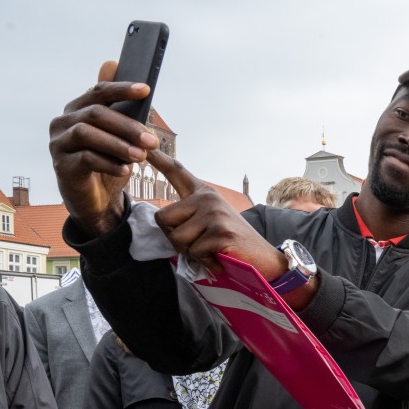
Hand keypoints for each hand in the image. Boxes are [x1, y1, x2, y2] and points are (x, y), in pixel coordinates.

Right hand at [48, 61, 160, 235]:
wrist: (93, 198)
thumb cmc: (106, 161)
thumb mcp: (116, 135)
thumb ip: (116, 105)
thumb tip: (111, 63)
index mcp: (77, 109)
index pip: (99, 92)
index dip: (122, 89)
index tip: (146, 90)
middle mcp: (63, 122)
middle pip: (96, 114)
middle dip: (127, 126)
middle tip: (152, 140)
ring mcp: (59, 143)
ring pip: (88, 134)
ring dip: (119, 145)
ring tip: (142, 157)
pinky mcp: (61, 165)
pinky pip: (86, 159)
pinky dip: (109, 164)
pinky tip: (126, 170)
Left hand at [148, 151, 319, 309]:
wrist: (264, 260)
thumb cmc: (232, 245)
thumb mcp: (209, 224)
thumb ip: (188, 218)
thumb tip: (162, 220)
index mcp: (203, 194)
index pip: (177, 172)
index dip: (159, 158)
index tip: (144, 147)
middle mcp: (207, 198)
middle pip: (163, 218)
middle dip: (173, 237)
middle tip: (197, 244)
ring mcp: (214, 213)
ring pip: (176, 238)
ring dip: (189, 252)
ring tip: (210, 251)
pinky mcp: (220, 232)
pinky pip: (193, 251)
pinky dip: (204, 261)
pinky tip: (219, 258)